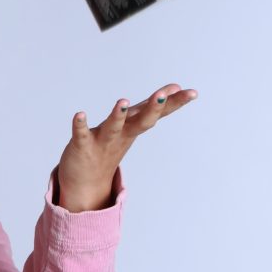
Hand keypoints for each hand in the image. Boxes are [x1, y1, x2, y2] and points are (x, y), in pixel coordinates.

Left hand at [55, 83, 197, 211]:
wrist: (85, 183)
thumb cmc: (109, 147)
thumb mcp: (132, 126)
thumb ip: (148, 108)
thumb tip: (172, 89)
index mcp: (133, 128)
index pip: (156, 114)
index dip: (174, 104)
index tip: (192, 93)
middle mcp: (121, 135)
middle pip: (140, 122)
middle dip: (151, 109)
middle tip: (161, 95)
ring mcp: (102, 141)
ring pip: (113, 127)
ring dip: (118, 115)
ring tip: (124, 101)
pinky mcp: (82, 146)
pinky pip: (81, 134)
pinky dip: (80, 125)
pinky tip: (79, 114)